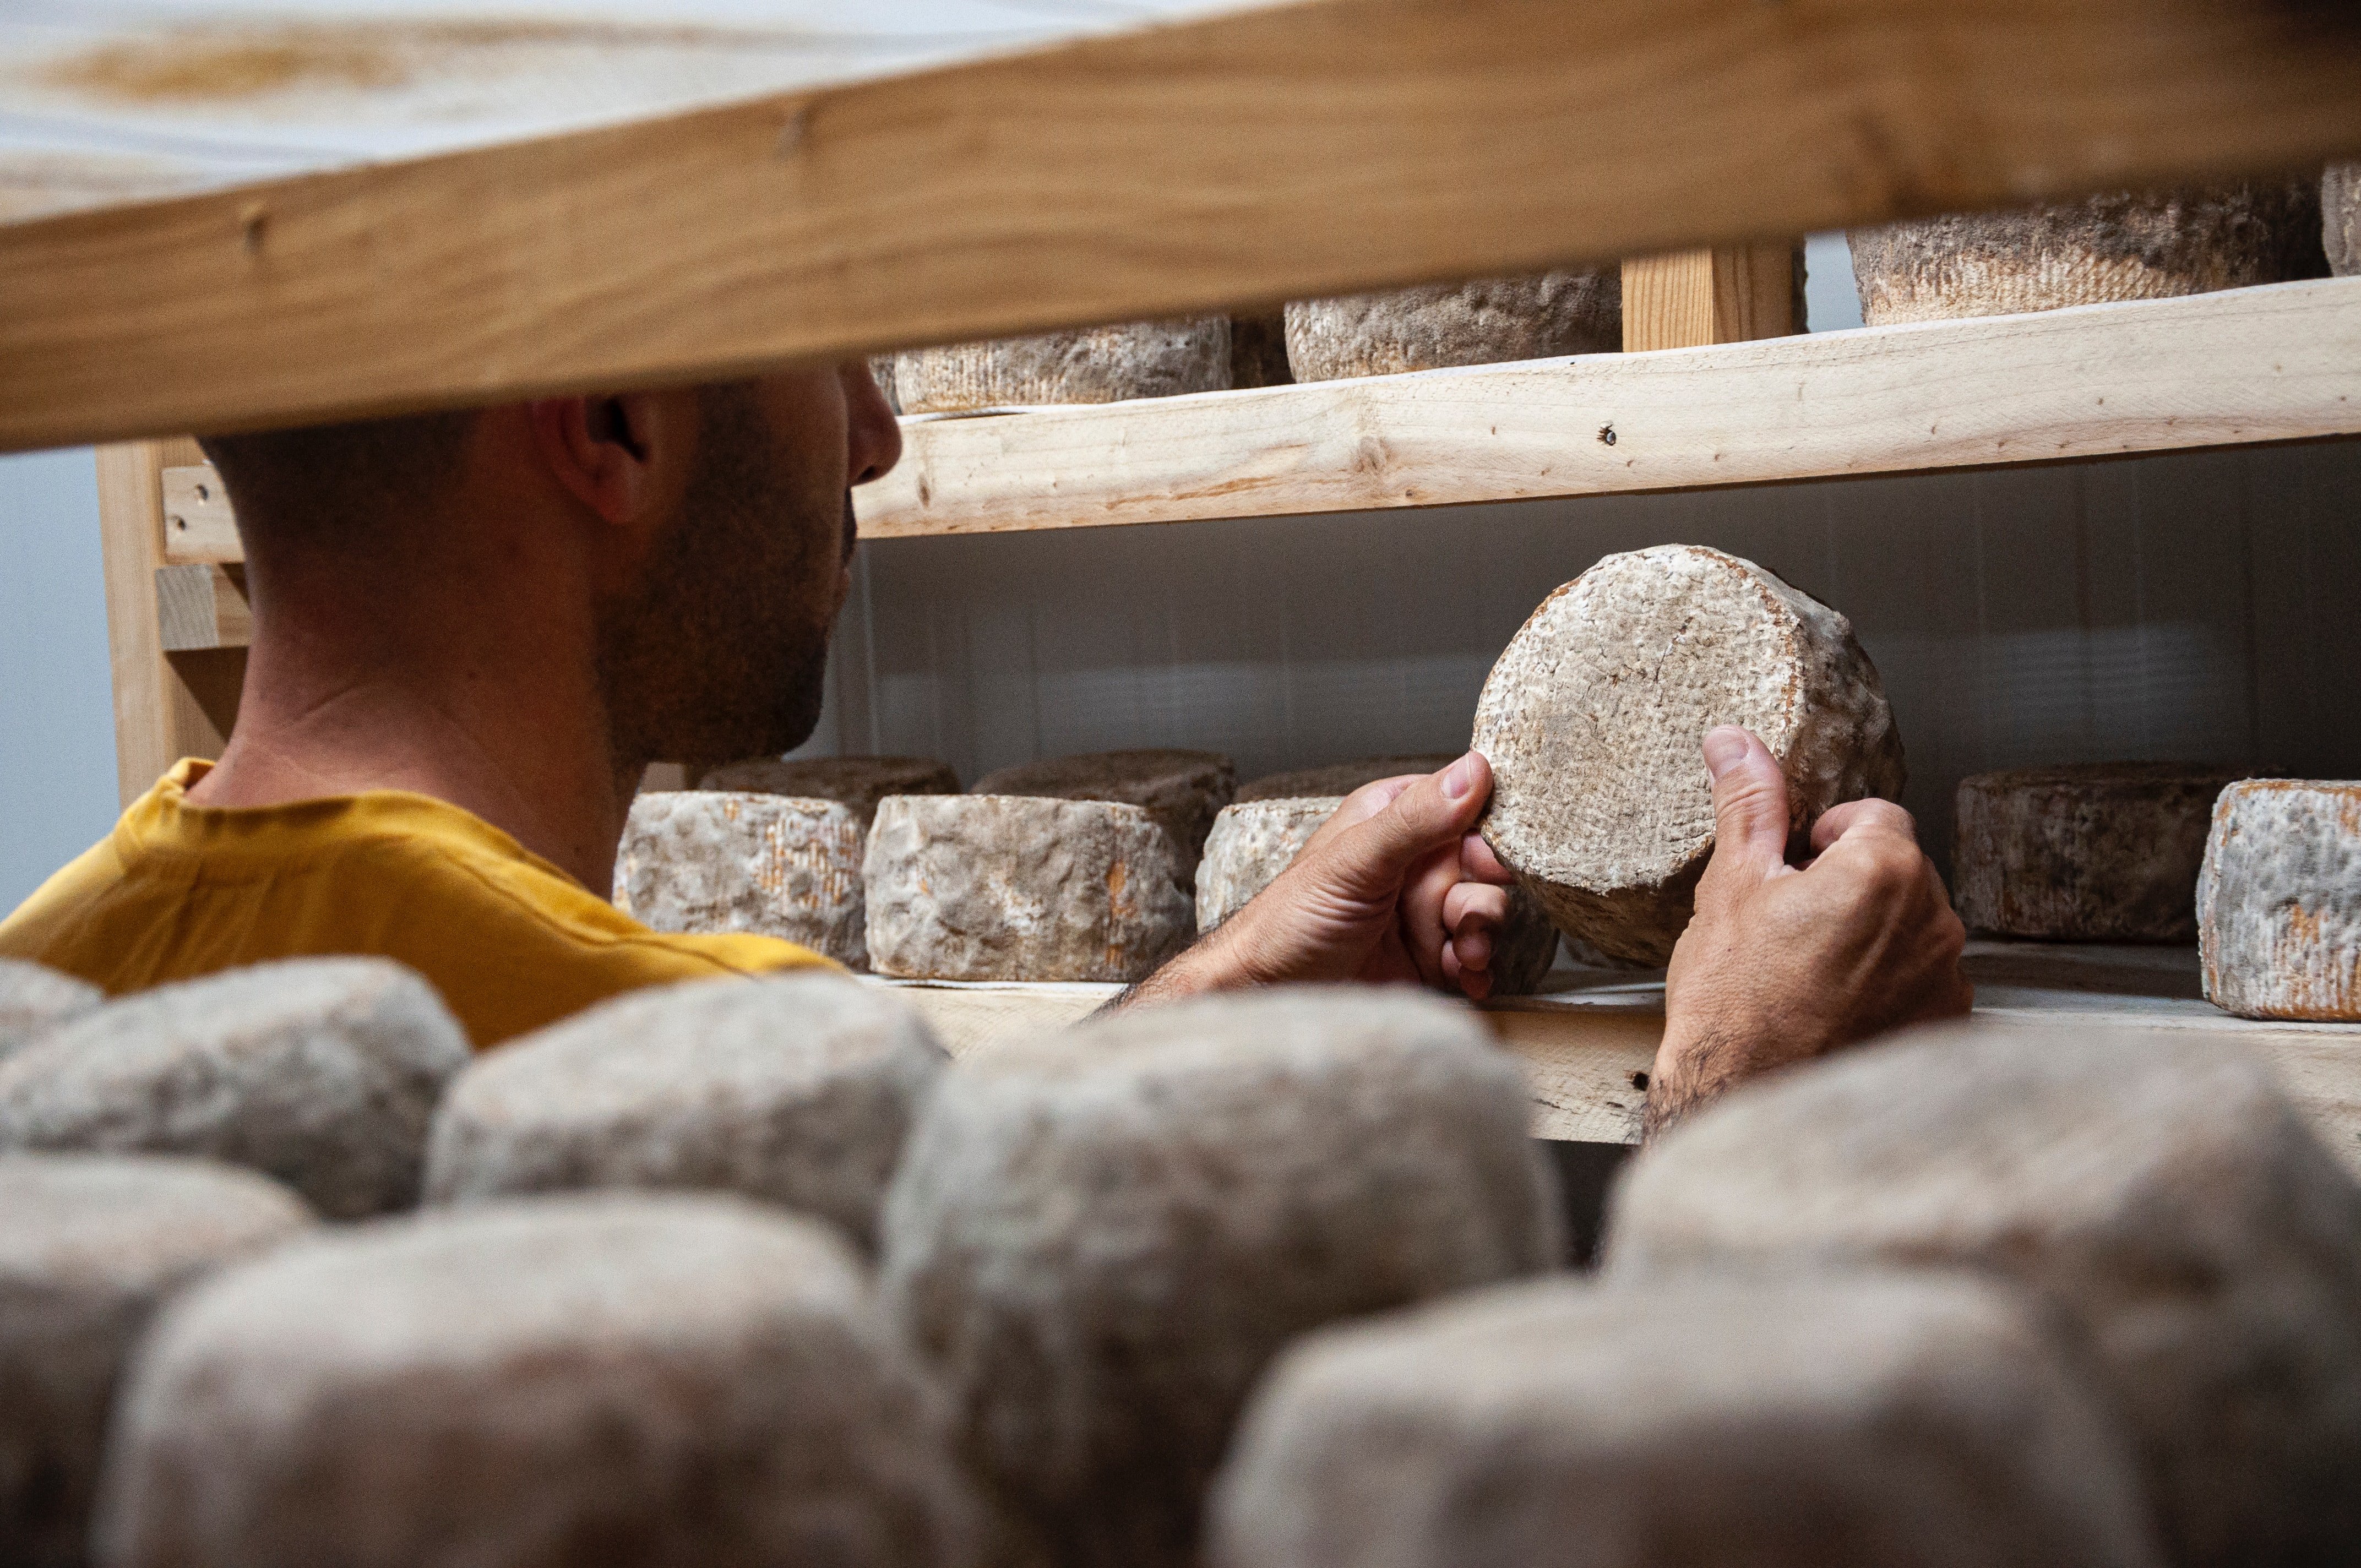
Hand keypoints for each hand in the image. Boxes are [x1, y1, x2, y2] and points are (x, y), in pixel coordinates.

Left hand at [1121, 753, 1518, 1005]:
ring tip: (1459, 955)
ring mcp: (1420, 910)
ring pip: (1482, 912)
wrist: (1266, 993)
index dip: (1486, 838)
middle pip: (1482, 867)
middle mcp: (1411, 860)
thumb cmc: (1288, 921)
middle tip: (1462, 919)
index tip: (1491, 864)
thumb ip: (1415, 819)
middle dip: (1481, 897)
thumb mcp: (1355, 861)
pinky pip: (1472, 956)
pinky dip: (1475, 970)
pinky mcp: (1426, 955)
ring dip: (1479, 937)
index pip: (1465, 808)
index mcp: (1393, 817)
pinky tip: (1463, 977)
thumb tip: (1472, 770)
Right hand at [1646, 726, 1970, 1135]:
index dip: (1826, 838)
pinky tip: (1836, 1009)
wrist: (1749, 1100)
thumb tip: (1735, 743)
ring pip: (1910, 927)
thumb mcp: (1731, 887)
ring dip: (1871, 936)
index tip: (1794, 871)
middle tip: (1791, 926)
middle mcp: (1932, 918)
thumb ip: (1749, 806)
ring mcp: (1944, 977)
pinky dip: (1888, 986)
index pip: (1875, 817)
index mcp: (1883, 869)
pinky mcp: (1946, 1025)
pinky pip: (1922, 980)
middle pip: (1898, 871)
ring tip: (1809, 974)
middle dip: (1851, 886)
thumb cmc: (1735, 1002)